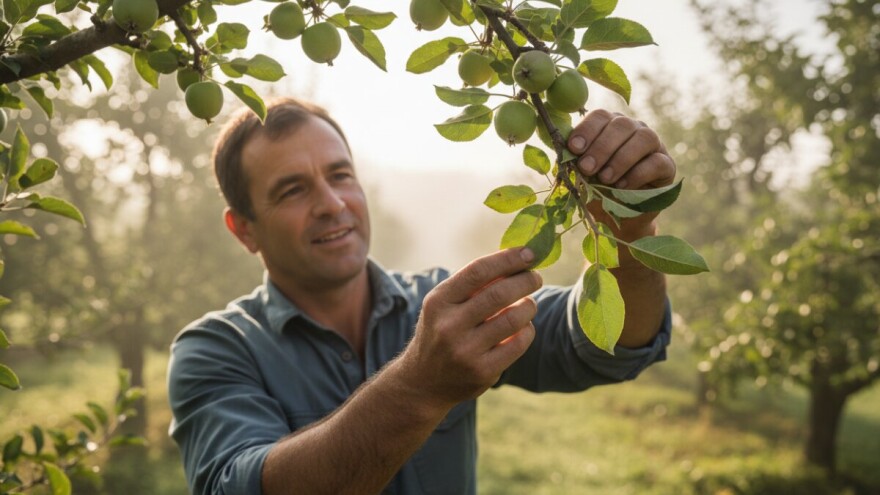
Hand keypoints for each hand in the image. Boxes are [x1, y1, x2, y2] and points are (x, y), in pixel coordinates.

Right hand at [399, 248, 541, 409]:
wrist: (422, 382)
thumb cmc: (441, 331)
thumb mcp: (445, 305)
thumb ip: (474, 285)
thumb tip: (517, 260)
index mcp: (439, 301)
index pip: (478, 271)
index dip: (507, 259)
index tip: (528, 253)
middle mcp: (449, 325)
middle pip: (499, 294)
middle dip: (525, 281)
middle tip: (535, 277)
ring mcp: (465, 351)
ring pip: (514, 319)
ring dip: (529, 306)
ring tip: (529, 304)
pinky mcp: (482, 372)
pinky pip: (518, 343)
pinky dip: (528, 330)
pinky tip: (524, 327)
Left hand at [567, 109, 675, 239]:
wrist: (619, 217)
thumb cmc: (597, 190)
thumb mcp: (581, 176)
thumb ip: (573, 162)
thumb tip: (561, 154)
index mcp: (609, 126)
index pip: (601, 116)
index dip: (587, 129)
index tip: (574, 148)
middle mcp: (633, 129)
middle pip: (621, 124)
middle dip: (602, 147)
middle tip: (587, 168)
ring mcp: (654, 145)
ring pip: (643, 138)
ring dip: (620, 158)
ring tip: (605, 179)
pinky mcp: (667, 165)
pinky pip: (657, 162)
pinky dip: (638, 174)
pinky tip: (623, 186)